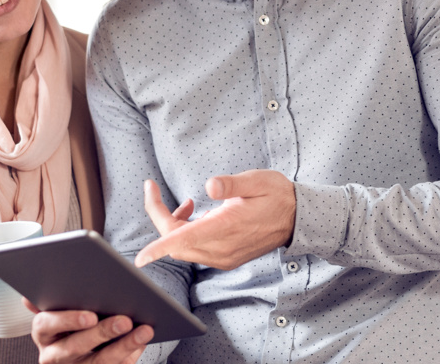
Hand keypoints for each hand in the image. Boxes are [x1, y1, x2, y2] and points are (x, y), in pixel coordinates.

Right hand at [26, 299, 152, 363]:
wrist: (75, 353)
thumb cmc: (69, 323)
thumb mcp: (59, 311)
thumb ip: (52, 299)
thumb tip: (31, 294)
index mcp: (43, 332)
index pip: (46, 325)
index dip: (68, 320)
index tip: (91, 316)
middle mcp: (53, 355)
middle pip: (75, 346)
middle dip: (102, 333)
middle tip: (124, 320)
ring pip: (99, 362)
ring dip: (124, 346)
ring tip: (144, 331)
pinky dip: (130, 354)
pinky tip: (142, 341)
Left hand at [135, 170, 297, 269]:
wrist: (298, 219)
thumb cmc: (277, 196)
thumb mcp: (257, 181)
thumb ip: (232, 184)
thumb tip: (210, 185)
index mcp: (228, 228)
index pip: (185, 240)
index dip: (159, 248)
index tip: (141, 258)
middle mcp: (223, 248)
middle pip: (176, 243)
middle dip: (160, 218)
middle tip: (154, 189)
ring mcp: (224, 256)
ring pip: (183, 248)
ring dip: (173, 226)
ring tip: (187, 203)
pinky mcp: (225, 258)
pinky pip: (195, 251)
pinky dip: (186, 234)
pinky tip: (197, 215)